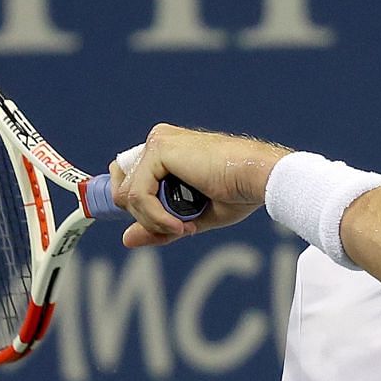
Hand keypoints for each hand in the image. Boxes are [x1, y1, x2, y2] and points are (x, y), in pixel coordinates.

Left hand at [111, 124, 290, 247]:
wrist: (259, 178)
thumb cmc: (238, 193)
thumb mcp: (191, 217)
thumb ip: (159, 225)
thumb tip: (126, 239)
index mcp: (167, 151)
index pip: (129, 181)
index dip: (137, 208)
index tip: (161, 226)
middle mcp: (158, 141)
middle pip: (121, 188)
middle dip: (144, 216)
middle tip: (178, 227)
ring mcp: (157, 143)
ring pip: (127, 196)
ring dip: (153, 221)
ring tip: (184, 227)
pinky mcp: (159, 149)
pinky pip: (138, 195)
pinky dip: (156, 217)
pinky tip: (180, 224)